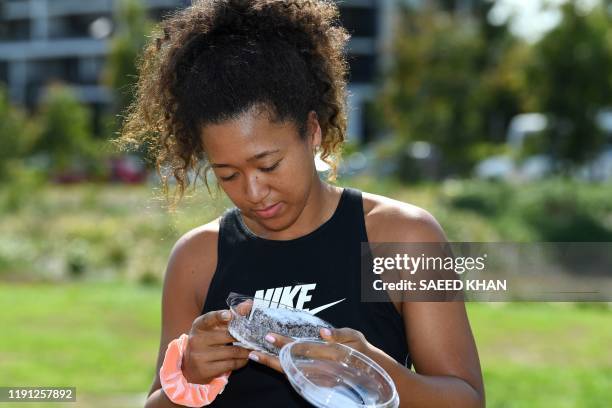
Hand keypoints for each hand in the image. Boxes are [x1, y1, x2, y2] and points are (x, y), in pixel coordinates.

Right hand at [181, 309, 250, 383]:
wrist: (190, 366)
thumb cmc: (207, 342)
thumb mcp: (214, 327)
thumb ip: (231, 315)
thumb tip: (248, 304)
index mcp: (199, 326)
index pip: (209, 319)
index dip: (219, 316)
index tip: (229, 315)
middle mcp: (197, 340)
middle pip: (227, 336)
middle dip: (243, 337)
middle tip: (255, 337)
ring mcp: (200, 356)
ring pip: (231, 352)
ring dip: (245, 351)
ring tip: (253, 349)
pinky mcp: (205, 369)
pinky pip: (230, 365)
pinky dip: (241, 361)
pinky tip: (245, 359)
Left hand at [248, 327, 373, 373]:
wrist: (372, 373)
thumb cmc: (361, 350)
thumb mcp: (355, 337)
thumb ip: (339, 335)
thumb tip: (322, 333)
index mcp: (327, 354)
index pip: (301, 349)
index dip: (284, 344)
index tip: (268, 337)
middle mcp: (320, 367)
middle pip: (290, 364)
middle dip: (270, 359)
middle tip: (252, 352)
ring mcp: (317, 377)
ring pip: (290, 372)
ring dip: (272, 365)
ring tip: (256, 356)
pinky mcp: (317, 382)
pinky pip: (296, 375)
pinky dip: (282, 369)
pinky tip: (271, 362)